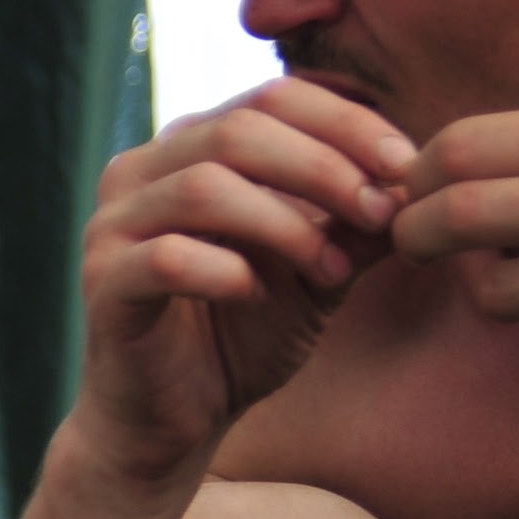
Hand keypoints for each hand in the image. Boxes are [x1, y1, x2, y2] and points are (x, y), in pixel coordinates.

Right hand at [76, 79, 416, 477]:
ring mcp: (111, 227)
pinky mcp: (101, 284)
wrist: (176, 420)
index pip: (272, 98)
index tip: (405, 166)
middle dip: (325, 167)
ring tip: (331, 272)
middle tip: (378, 213)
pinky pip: (166, 259)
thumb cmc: (241, 334)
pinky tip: (258, 296)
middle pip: (238, 129)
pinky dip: (227, 273)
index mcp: (188, 149)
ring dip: (286, 225)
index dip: (346, 123)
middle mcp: (139, 173)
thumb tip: (417, 181)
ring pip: (203, 187)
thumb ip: (354, 224)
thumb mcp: (317, 270)